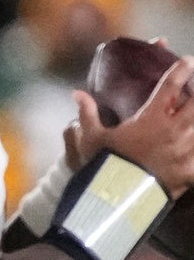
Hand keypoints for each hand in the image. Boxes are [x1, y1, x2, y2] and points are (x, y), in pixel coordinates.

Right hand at [79, 57, 193, 196]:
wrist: (117, 198)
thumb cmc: (105, 164)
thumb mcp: (91, 139)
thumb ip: (88, 114)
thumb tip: (77, 93)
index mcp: (153, 118)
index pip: (171, 86)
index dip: (181, 70)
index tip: (187, 60)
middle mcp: (175, 130)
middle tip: (193, 94)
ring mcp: (186, 150)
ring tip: (191, 120)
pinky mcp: (190, 171)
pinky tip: (193, 154)